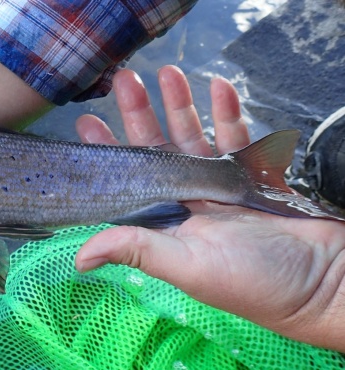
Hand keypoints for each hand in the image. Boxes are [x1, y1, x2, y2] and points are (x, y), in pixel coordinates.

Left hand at [73, 65, 344, 351]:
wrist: (324, 280)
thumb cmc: (254, 282)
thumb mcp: (189, 267)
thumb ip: (138, 250)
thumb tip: (80, 257)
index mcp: (167, 222)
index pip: (130, 180)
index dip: (110, 152)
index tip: (88, 122)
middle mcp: (189, 201)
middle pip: (158, 149)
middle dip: (140, 114)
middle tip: (124, 81)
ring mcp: (222, 187)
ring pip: (195, 137)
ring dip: (181, 105)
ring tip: (166, 72)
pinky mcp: (255, 177)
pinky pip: (239, 138)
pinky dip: (229, 112)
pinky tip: (218, 87)